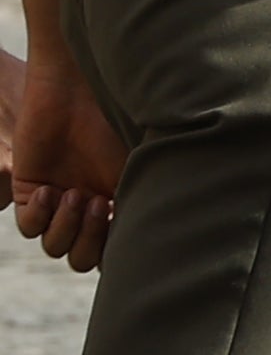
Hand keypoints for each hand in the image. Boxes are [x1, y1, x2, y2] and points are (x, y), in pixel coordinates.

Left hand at [11, 53, 123, 272]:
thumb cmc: (115, 126)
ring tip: (75, 195)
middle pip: (82, 259)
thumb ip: (143, 209)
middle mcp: (89, 211)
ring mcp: (59, 203)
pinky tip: (52, 190)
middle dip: (89, 242)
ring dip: (66, 228)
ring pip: (55, 248)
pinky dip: (40, 215)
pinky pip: (29, 226)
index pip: (114, 254)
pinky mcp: (30, 192)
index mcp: (119, 208)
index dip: (116, 251)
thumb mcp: (140, 170)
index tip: (121, 218)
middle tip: (98, 203)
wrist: (78, 96)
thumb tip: (156, 244)